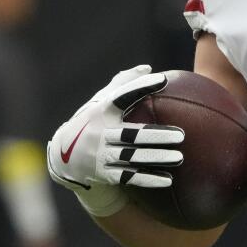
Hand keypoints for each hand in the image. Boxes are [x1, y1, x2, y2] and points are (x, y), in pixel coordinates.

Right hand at [46, 65, 183, 214]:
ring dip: (156, 158)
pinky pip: (128, 177)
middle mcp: (99, 133)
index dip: (141, 87)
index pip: (122, 96)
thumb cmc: (93, 121)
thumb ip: (123, 83)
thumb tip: (148, 68)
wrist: (64, 155)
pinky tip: (168, 179)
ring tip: (179, 157)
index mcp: (101, 112)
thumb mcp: (100, 101)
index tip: (163, 80)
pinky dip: (148, 178)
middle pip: (131, 134)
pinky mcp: (103, 174)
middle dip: (157, 135)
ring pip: (132, 157)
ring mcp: (100, 154)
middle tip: (181, 135)